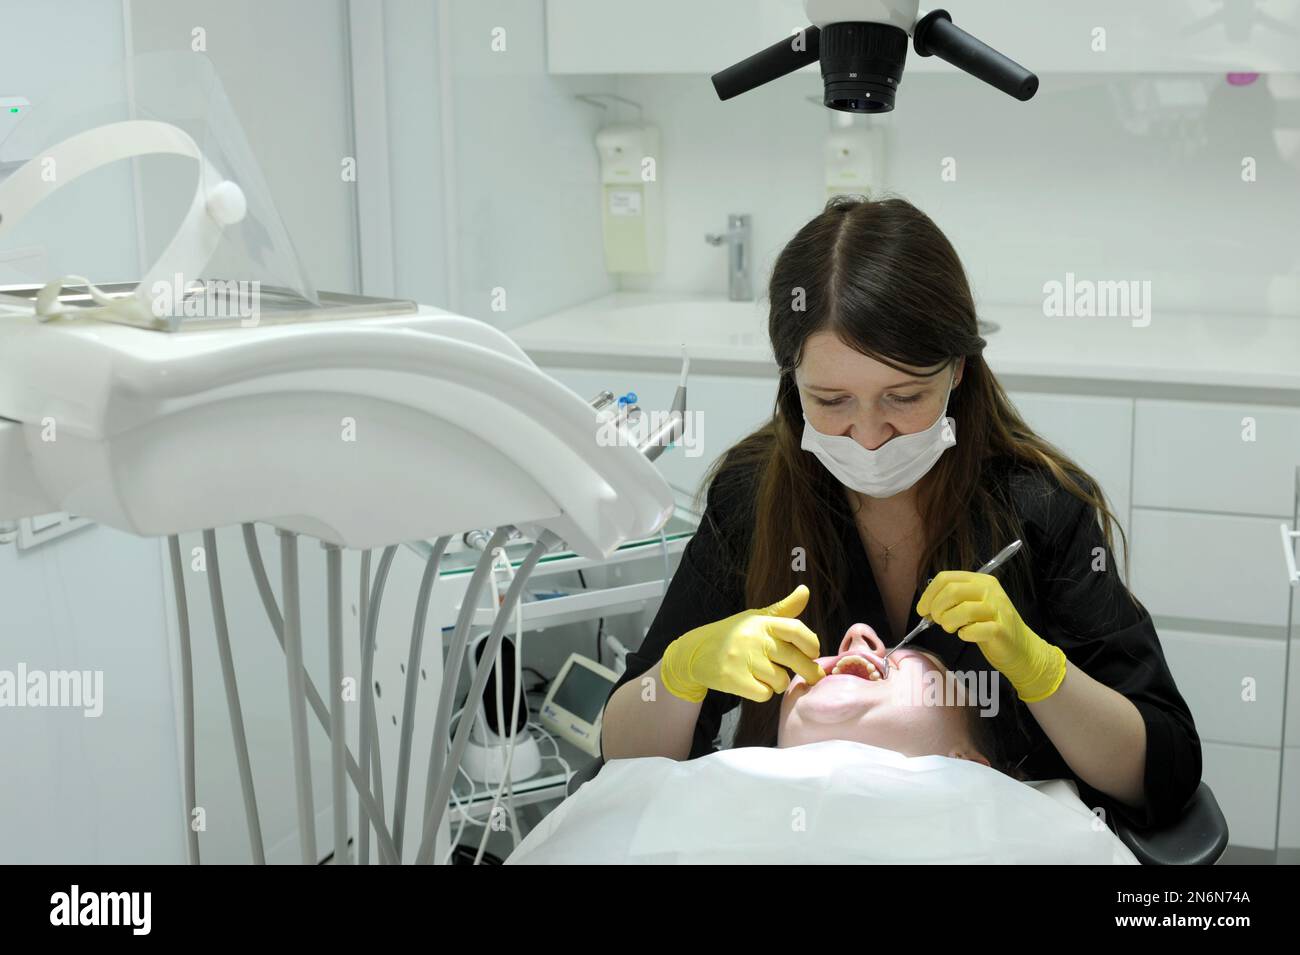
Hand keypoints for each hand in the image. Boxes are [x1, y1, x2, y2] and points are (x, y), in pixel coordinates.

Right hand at [661, 585, 824, 702]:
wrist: (694, 652)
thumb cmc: (731, 634)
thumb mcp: (755, 618)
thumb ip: (783, 609)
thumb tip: (805, 590)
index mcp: (762, 623)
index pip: (796, 630)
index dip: (812, 643)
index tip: (813, 653)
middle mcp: (754, 639)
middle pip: (796, 660)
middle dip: (810, 671)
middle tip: (813, 676)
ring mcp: (743, 660)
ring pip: (781, 681)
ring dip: (778, 683)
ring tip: (766, 675)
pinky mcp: (734, 680)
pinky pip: (765, 694)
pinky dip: (763, 693)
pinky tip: (753, 684)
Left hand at [916, 571, 1065, 701]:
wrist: (1021, 649)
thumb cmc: (989, 626)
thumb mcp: (971, 606)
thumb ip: (952, 600)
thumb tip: (926, 606)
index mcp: (980, 580)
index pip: (945, 578)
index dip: (928, 594)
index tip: (923, 610)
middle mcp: (990, 590)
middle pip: (952, 591)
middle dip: (937, 608)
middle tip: (938, 621)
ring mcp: (997, 609)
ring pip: (962, 609)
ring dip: (948, 622)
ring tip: (952, 628)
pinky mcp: (1001, 629)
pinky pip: (974, 629)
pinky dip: (964, 634)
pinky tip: (965, 635)